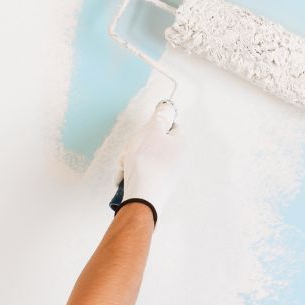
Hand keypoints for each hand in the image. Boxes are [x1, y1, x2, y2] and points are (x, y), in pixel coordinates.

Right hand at [118, 100, 187, 218]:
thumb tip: (167, 107)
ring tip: (124, 166)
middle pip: (154, 142)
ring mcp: (168, 173)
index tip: (143, 132)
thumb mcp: (151, 131)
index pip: (171, 126)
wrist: (142, 197)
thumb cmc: (147, 162)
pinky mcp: (157, 185)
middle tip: (128, 151)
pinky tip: (123, 177)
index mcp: (181, 144)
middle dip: (136, 145)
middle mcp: (178, 159)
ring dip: (130, 159)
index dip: (155, 126)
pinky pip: (142, 171)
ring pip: (145, 157)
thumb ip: (159, 117)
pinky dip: (132, 172)